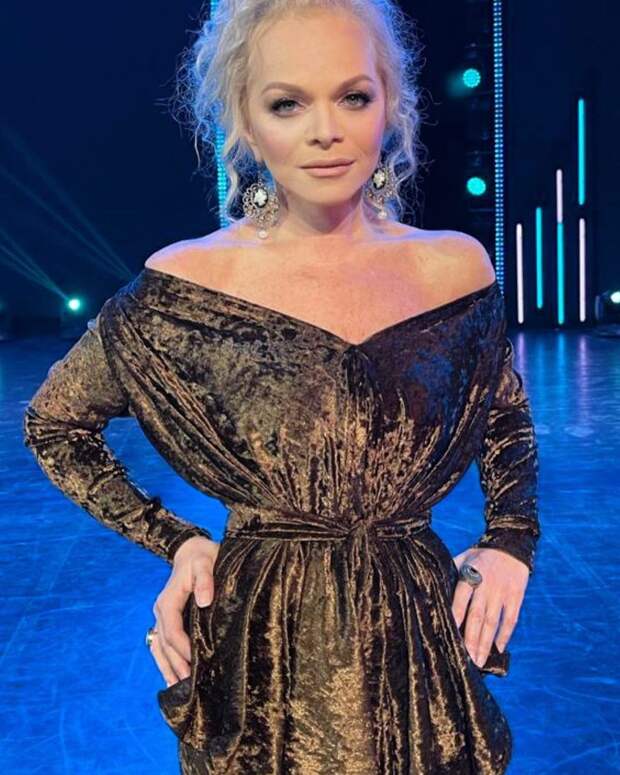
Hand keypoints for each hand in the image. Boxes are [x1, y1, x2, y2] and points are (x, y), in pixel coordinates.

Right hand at [150, 536, 219, 686]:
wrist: (193, 550)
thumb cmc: (202, 556)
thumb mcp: (205, 563)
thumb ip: (205, 580)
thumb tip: (204, 601)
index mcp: (167, 600)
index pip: (172, 630)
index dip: (182, 649)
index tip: (195, 664)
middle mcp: (161, 610)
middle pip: (164, 643)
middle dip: (176, 665)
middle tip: (190, 686)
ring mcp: (162, 616)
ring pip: (160, 647)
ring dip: (168, 668)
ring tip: (179, 690)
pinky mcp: (168, 619)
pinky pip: (161, 644)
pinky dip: (165, 662)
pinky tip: (173, 677)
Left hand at [451, 546, 528, 668]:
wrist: (510, 544)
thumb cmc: (480, 555)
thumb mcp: (463, 558)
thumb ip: (451, 574)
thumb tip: (433, 593)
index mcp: (470, 575)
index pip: (461, 599)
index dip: (456, 618)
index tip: (450, 637)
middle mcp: (486, 585)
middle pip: (477, 616)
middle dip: (471, 640)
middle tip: (467, 661)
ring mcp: (502, 591)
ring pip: (493, 621)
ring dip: (486, 643)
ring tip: (480, 661)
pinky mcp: (516, 596)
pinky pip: (511, 619)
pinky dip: (505, 635)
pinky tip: (499, 649)